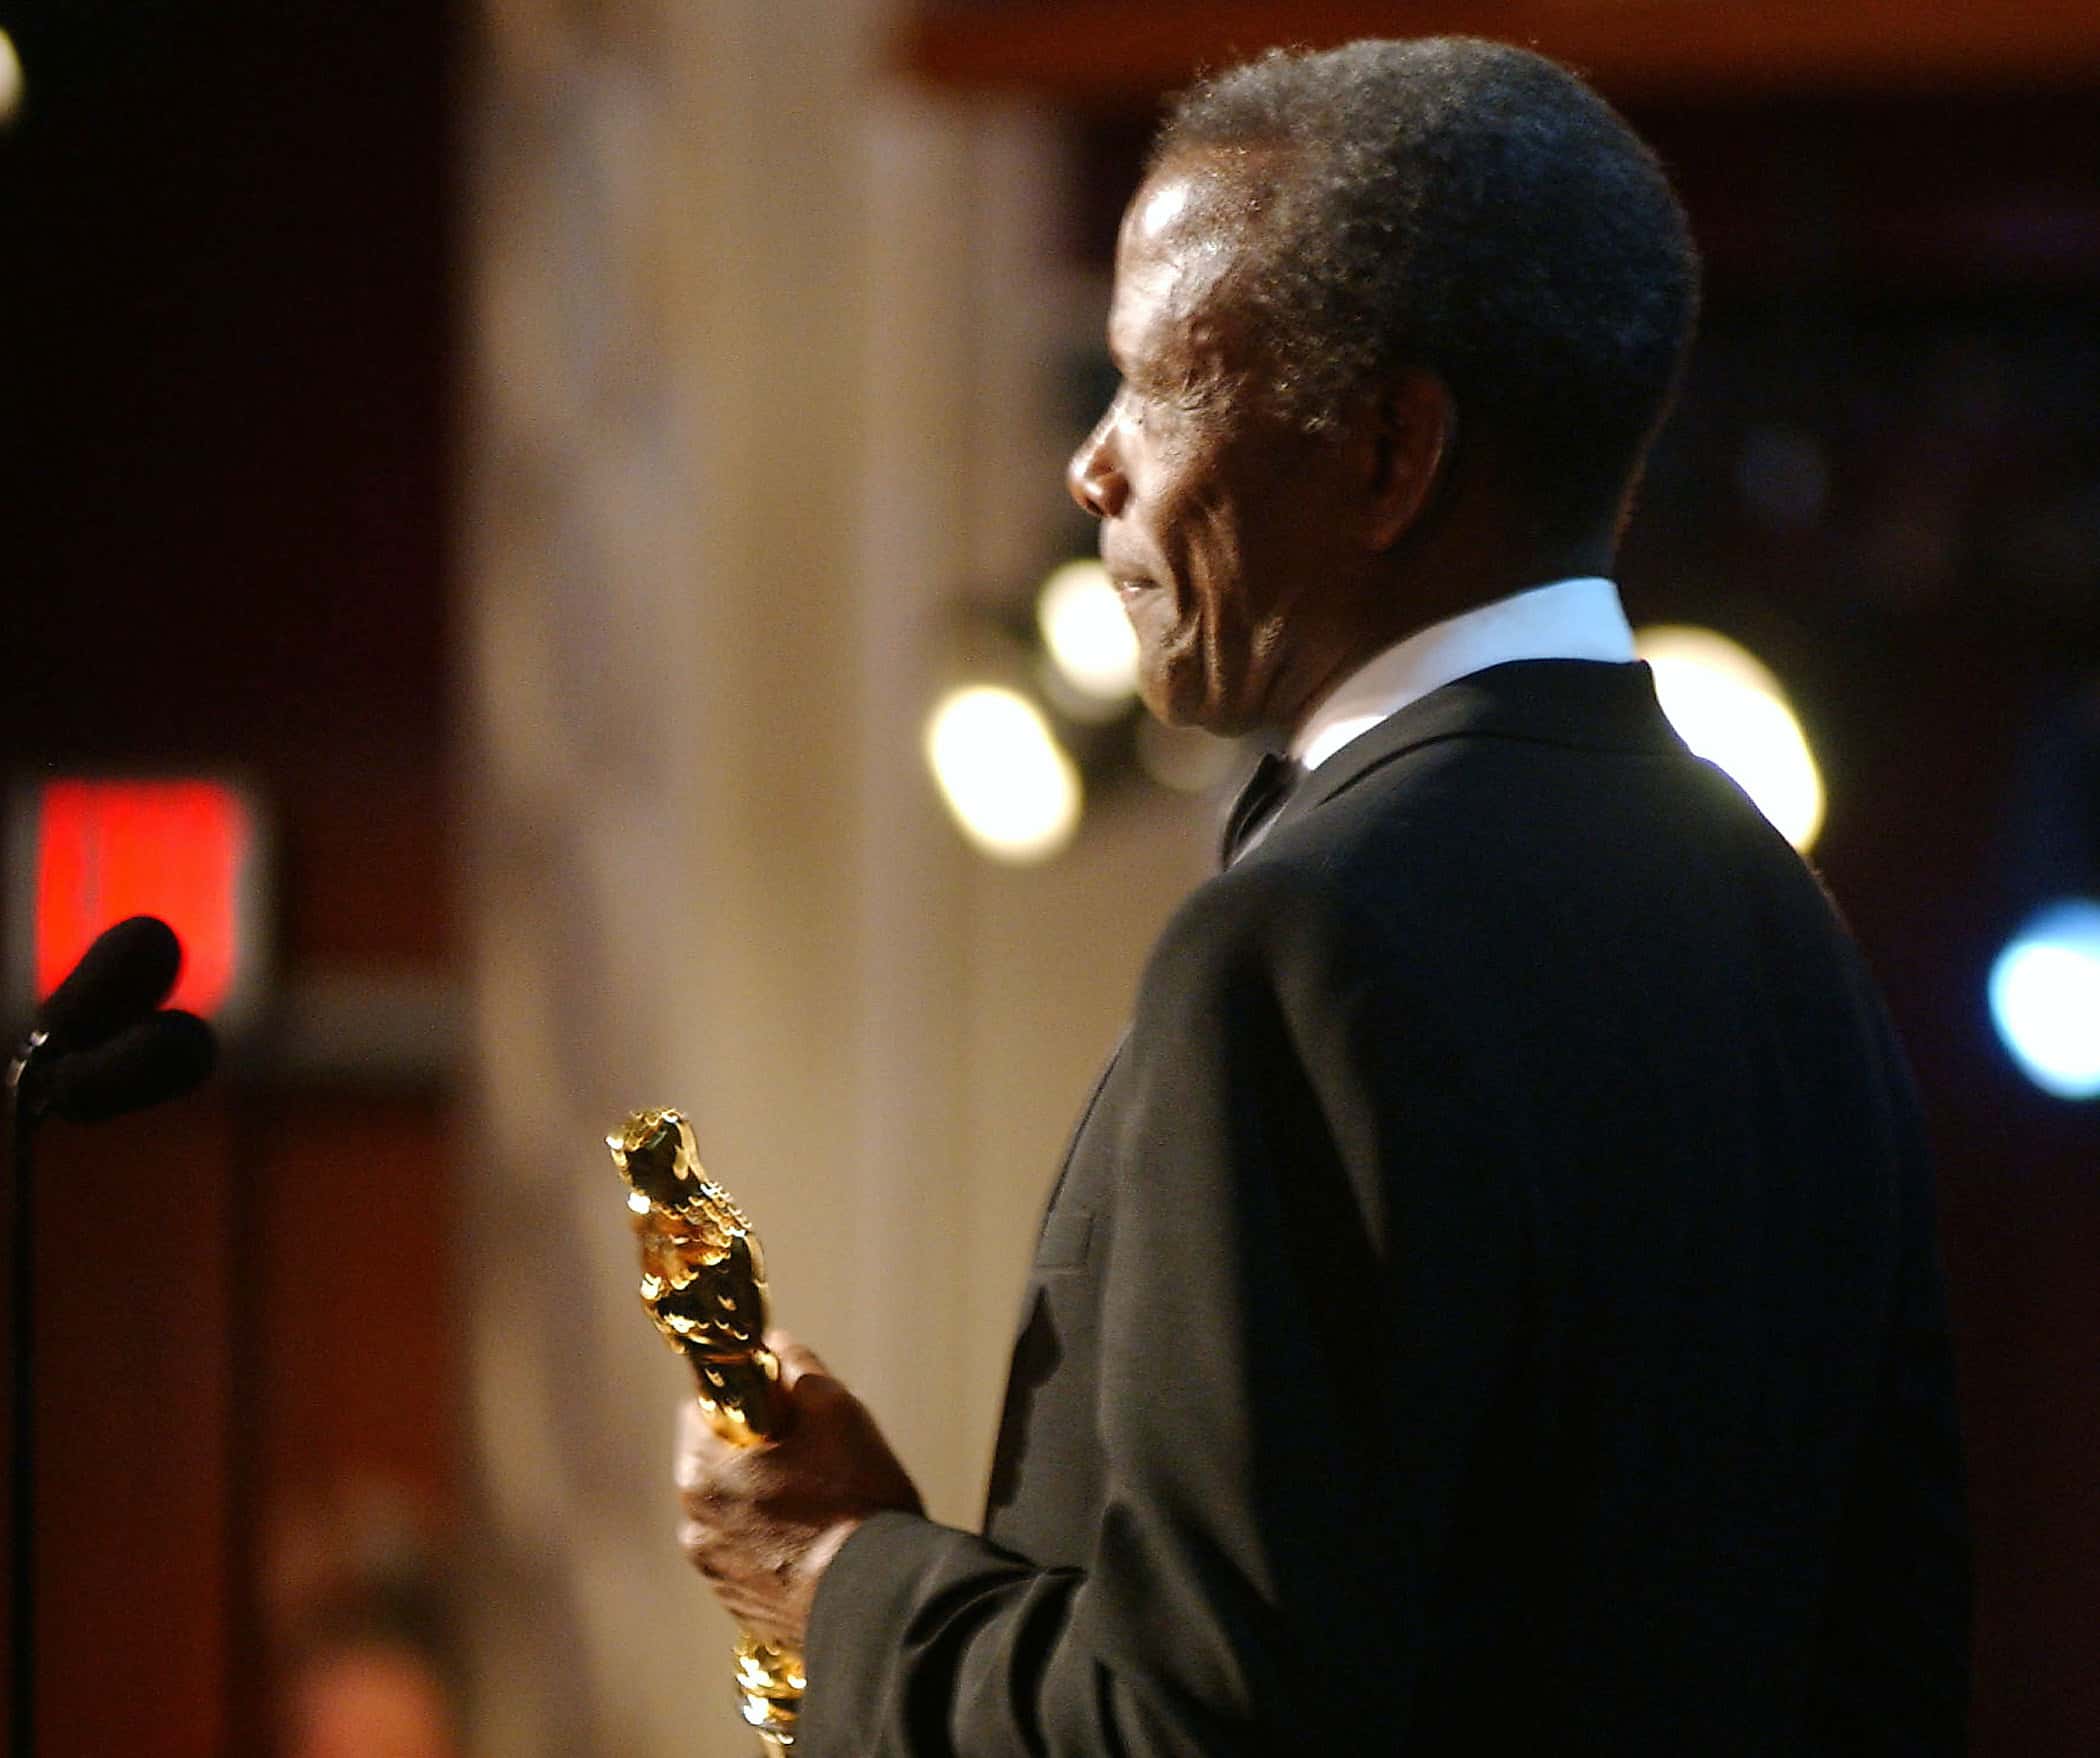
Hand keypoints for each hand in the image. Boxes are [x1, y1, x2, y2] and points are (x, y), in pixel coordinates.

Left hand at [675, 1333, 923, 1645]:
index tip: (782, 1407)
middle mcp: (694, 1523)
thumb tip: (775, 1344)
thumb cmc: (854, 1502)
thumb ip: (797, 1367)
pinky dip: (770, 1544)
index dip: (745, 1398)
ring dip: (761, 1500)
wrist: (877, 1601)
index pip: (704, 1408)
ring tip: (820, 1505)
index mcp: (702, 1470)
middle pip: (717, 1463)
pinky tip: (816, 1543)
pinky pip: (747, 1555)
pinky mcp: (738, 1605)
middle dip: (756, 1452)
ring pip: (732, 1511)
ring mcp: (714, 1571)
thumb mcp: (836, 1410)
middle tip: (812, 1454)